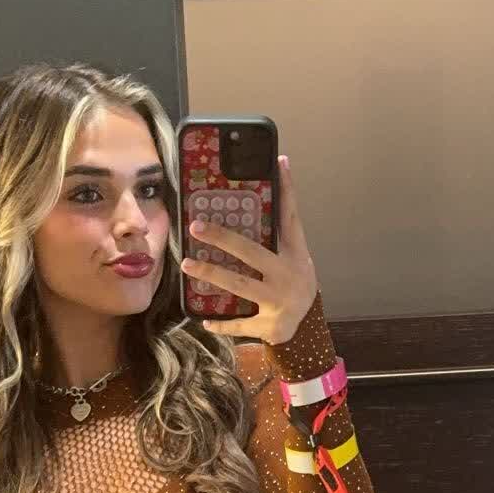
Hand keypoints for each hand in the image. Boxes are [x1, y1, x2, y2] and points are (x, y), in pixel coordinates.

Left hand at [180, 152, 317, 346]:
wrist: (306, 329)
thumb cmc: (293, 285)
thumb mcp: (293, 259)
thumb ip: (279, 233)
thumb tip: (265, 193)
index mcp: (294, 255)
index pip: (291, 218)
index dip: (287, 190)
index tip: (279, 163)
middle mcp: (287, 275)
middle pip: (252, 252)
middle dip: (223, 238)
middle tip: (196, 226)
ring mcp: (278, 302)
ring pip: (239, 285)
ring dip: (212, 274)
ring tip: (187, 264)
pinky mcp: (268, 325)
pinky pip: (239, 324)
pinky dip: (221, 323)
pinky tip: (203, 319)